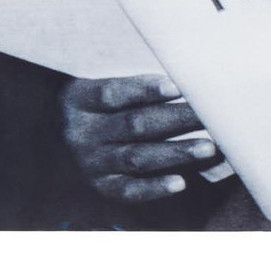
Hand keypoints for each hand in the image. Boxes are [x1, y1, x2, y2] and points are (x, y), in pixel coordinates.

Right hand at [60, 74, 220, 203]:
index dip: (145, 90)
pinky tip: (180, 182)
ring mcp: (93, 162)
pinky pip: (128, 190)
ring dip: (175, 152)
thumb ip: (139, 85)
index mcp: (83, 100)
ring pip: (137, 157)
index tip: (178, 86)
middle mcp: (85, 133)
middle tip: (210, 115)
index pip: (114, 94)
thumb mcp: (107, 87)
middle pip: (134, 124)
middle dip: (176, 119)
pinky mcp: (102, 185)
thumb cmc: (104, 103)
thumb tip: (190, 80)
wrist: (61, 136)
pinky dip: (154, 187)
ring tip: (208, 148)